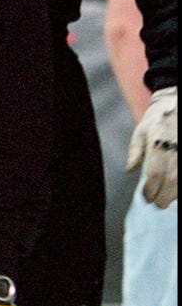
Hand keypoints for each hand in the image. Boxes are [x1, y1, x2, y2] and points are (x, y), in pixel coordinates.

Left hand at [126, 85, 176, 207]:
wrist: (177, 102)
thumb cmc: (158, 117)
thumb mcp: (141, 130)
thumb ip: (135, 151)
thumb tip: (130, 170)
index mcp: (159, 144)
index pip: (155, 175)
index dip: (150, 190)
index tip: (146, 197)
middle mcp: (175, 150)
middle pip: (171, 182)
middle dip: (163, 197)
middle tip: (157, 203)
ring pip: (181, 181)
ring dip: (175, 194)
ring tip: (167, 199)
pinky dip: (181, 186)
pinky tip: (176, 189)